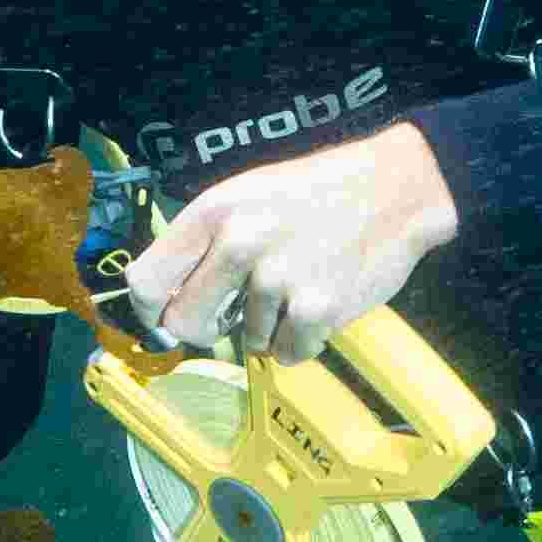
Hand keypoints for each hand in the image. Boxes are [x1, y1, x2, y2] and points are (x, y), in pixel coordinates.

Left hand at [125, 118, 458, 362]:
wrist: (396, 188)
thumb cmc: (317, 192)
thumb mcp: (247, 195)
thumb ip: (205, 241)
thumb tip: (167, 297)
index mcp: (214, 211)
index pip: (145, 281)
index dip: (152, 307)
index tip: (167, 314)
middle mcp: (239, 243)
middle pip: (185, 323)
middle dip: (209, 326)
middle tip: (238, 309)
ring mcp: (278, 279)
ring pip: (245, 341)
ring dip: (270, 326)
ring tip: (299, 283)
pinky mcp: (317, 309)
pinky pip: (286, 353)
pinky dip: (301, 340)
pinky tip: (319, 301)